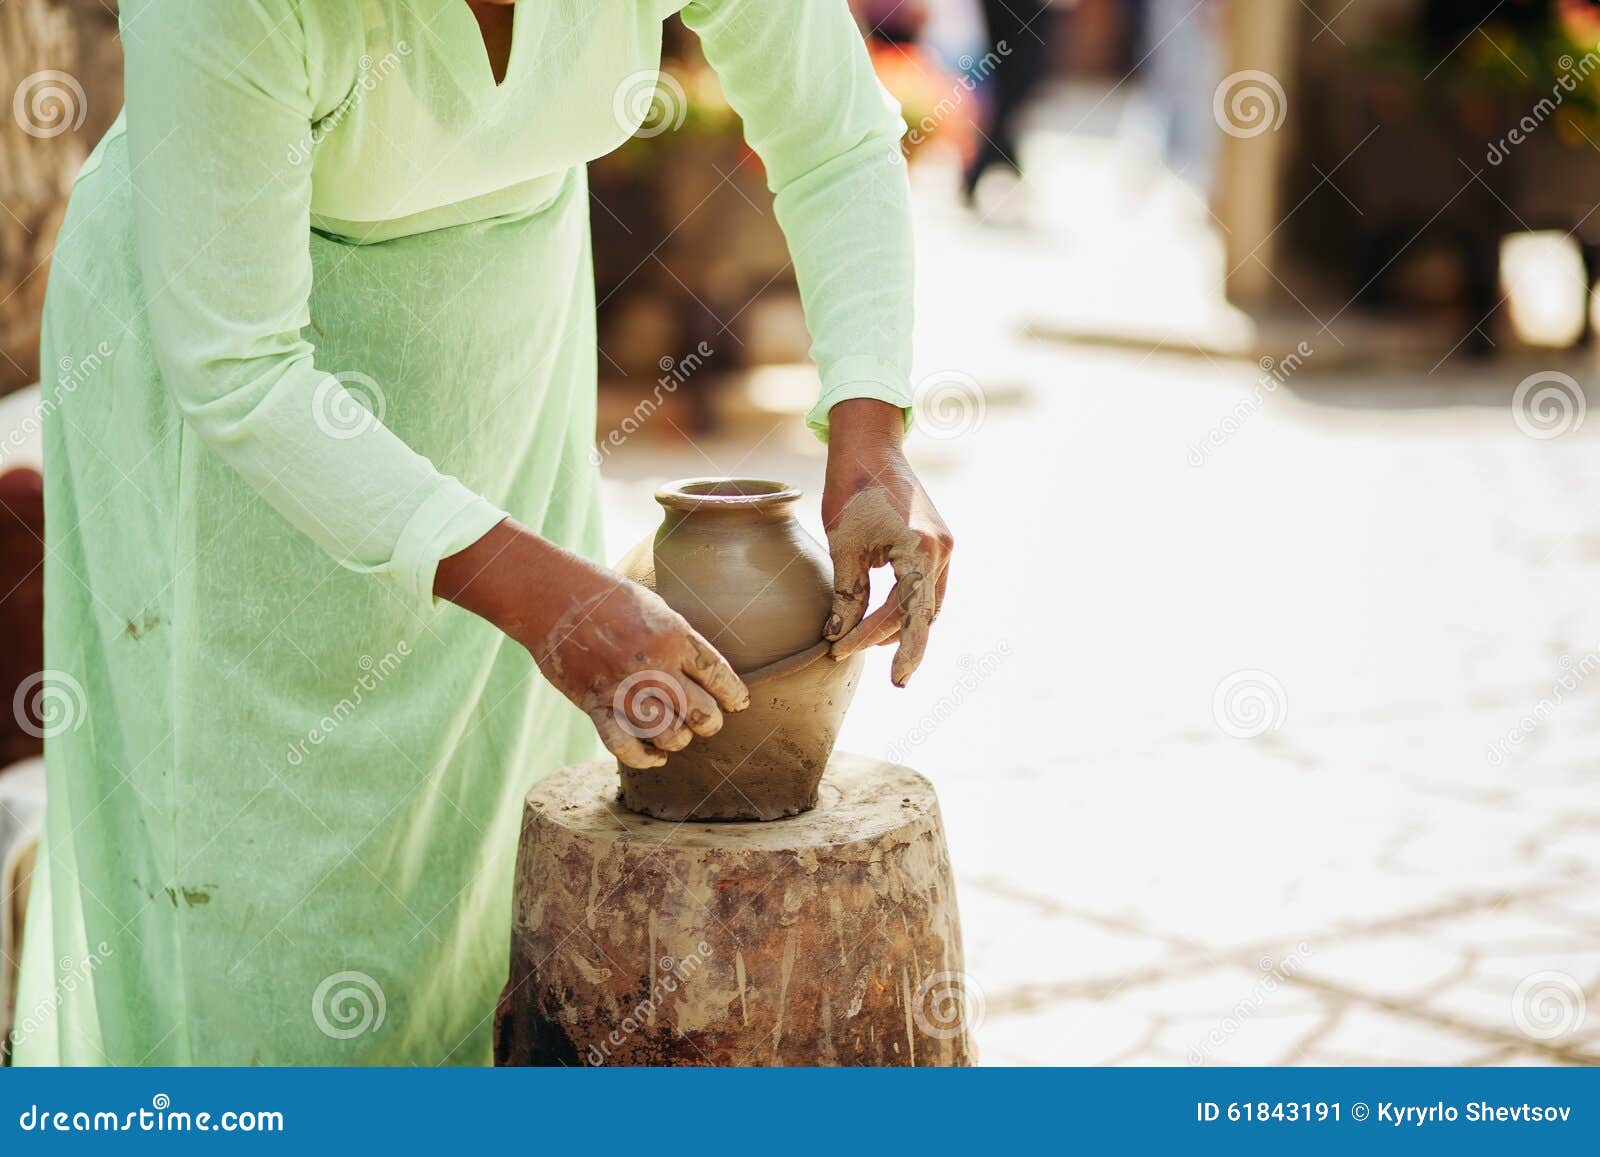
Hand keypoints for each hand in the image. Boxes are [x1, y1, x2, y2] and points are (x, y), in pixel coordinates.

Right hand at [436, 520, 748, 767]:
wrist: (551, 595)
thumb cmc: (605, 595)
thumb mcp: (653, 606)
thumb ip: (677, 640)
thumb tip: (699, 671)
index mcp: (673, 635)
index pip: (718, 674)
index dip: (734, 695)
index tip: (739, 704)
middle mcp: (653, 664)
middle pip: (702, 713)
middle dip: (710, 724)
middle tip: (707, 723)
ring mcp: (623, 687)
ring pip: (669, 735)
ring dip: (678, 740)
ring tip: (677, 734)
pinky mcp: (594, 704)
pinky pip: (625, 746)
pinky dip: (644, 759)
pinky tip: (654, 757)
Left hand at [821, 399, 953, 685]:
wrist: (871, 448)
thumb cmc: (853, 490)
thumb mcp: (843, 546)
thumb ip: (847, 595)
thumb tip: (839, 636)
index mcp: (919, 549)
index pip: (906, 615)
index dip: (883, 644)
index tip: (862, 664)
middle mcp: (940, 550)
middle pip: (918, 614)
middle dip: (884, 637)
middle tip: (846, 648)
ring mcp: (944, 547)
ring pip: (927, 604)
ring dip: (898, 624)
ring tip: (862, 636)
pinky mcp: (938, 543)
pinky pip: (928, 587)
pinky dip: (906, 604)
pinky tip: (881, 615)